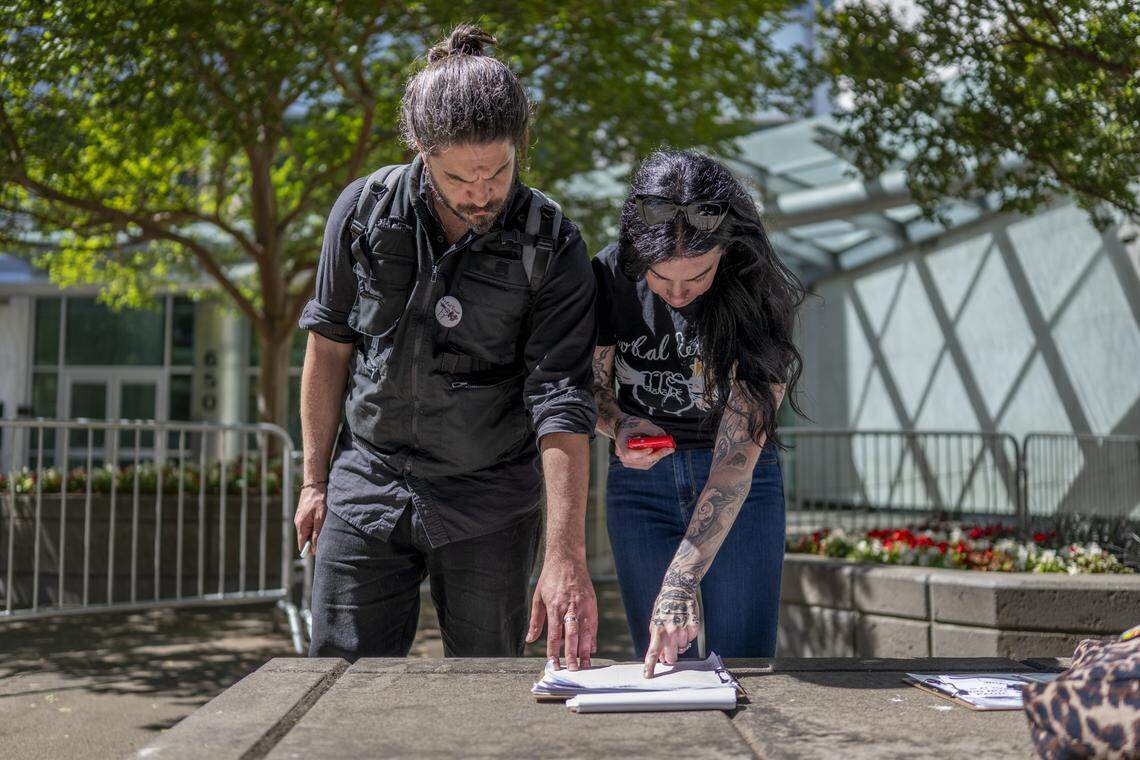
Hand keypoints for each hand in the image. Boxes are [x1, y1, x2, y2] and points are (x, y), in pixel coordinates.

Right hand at [294, 483, 327, 554]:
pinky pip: (309, 525)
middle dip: (314, 541)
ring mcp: (300, 518)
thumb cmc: (319, 499)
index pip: (302, 544)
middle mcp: (298, 523)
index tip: (320, 550)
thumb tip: (314, 547)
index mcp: (301, 525)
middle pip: (305, 539)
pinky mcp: (304, 514)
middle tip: (326, 537)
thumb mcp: (321, 517)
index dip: (310, 549)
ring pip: (308, 531)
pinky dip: (315, 526)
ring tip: (325, 527)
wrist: (315, 483)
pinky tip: (322, 521)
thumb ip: (317, 533)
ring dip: (316, 532)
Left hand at [526, 555, 597, 670]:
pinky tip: (591, 649)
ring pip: (586, 631)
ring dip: (586, 650)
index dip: (554, 651)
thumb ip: (536, 620)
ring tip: (585, 665)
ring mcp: (584, 605)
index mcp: (555, 606)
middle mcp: (571, 607)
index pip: (555, 634)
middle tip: (573, 669)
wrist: (567, 558)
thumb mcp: (538, 597)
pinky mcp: (592, 603)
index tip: (553, 664)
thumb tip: (530, 639)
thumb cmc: (551, 577)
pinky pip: (593, 624)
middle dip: (573, 654)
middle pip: (572, 635)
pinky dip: (592, 637)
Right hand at [614, 416, 674, 469]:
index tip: (651, 449)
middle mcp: (621, 454)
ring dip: (657, 457)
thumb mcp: (643, 423)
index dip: (640, 453)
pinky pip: (646, 465)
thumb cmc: (633, 425)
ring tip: (666, 449)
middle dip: (657, 454)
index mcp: (620, 443)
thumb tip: (665, 438)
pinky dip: (654, 459)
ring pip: (645, 464)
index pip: (628, 454)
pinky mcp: (633, 464)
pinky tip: (659, 451)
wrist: (624, 428)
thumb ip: (653, 430)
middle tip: (669, 449)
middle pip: (640, 460)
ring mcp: (626, 461)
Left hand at [644, 567, 701, 677]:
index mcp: (657, 630)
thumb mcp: (655, 621)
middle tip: (669, 647)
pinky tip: (684, 623)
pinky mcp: (693, 627)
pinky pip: (691, 640)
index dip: (650, 666)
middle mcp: (670, 632)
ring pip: (682, 649)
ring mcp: (682, 630)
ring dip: (680, 643)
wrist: (678, 588)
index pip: (652, 652)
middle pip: (671, 658)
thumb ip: (657, 638)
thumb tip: (660, 656)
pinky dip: (688, 635)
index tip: (648, 676)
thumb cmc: (664, 606)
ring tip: (677, 628)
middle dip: (670, 656)